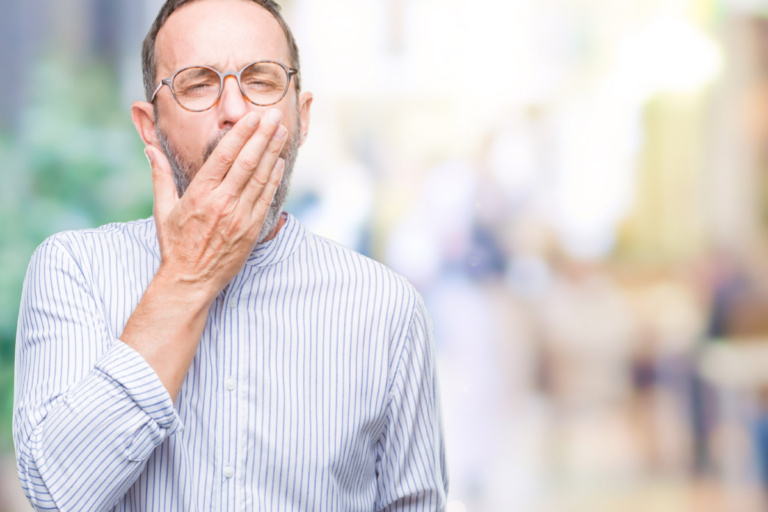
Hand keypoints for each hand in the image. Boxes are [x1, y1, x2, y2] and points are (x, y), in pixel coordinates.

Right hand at [145, 109, 287, 301]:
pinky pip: (266, 199)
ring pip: (260, 178)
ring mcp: (240, 217)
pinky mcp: (252, 230)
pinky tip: (279, 162)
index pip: (225, 155)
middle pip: (247, 162)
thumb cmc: (175, 245)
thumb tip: (150, 149)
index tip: (254, 117)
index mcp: (200, 194)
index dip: (242, 133)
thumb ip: (160, 176)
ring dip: (273, 152)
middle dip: (263, 136)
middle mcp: (222, 203)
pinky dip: (274, 178)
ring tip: (281, 132)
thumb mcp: (163, 209)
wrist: (190, 281)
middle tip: (275, 115)